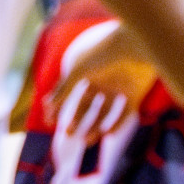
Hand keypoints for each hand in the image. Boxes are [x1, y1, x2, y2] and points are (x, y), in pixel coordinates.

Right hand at [45, 22, 157, 143]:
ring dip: (95, 128)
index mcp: (88, 73)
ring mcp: (120, 88)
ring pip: (105, 113)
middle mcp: (103, 82)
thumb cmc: (105, 52)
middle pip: (86, 107)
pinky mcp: (136, 93)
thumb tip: (47, 105)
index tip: (48, 121)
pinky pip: (126, 114)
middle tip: (67, 134)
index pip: (70, 94)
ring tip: (86, 140)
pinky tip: (106, 133)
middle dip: (76, 121)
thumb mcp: (80, 71)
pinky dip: (116, 124)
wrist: (137, 43)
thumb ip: (64, 88)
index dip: (59, 108)